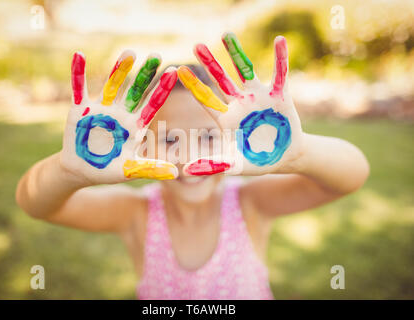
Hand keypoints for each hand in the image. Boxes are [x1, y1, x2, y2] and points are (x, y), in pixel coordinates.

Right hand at [60, 50, 178, 184]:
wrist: (81, 171)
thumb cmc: (108, 170)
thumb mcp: (130, 170)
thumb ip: (151, 168)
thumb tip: (176, 173)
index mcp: (134, 125)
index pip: (151, 104)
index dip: (161, 89)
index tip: (173, 72)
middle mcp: (120, 112)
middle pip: (134, 90)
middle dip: (144, 74)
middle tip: (157, 56)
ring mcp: (101, 109)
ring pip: (111, 85)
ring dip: (119, 69)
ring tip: (130, 53)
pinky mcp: (81, 109)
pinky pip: (79, 88)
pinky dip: (78, 73)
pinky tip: (79, 56)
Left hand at [177, 33, 303, 175]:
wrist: (285, 158)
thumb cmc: (256, 161)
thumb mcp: (234, 165)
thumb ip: (212, 165)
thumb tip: (185, 171)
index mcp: (226, 118)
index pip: (206, 99)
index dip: (193, 85)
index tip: (177, 69)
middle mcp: (239, 103)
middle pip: (221, 80)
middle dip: (210, 64)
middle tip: (196, 46)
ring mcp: (258, 97)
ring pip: (245, 71)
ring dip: (236, 54)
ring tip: (225, 35)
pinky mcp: (279, 95)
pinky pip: (280, 73)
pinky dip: (280, 58)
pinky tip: (279, 41)